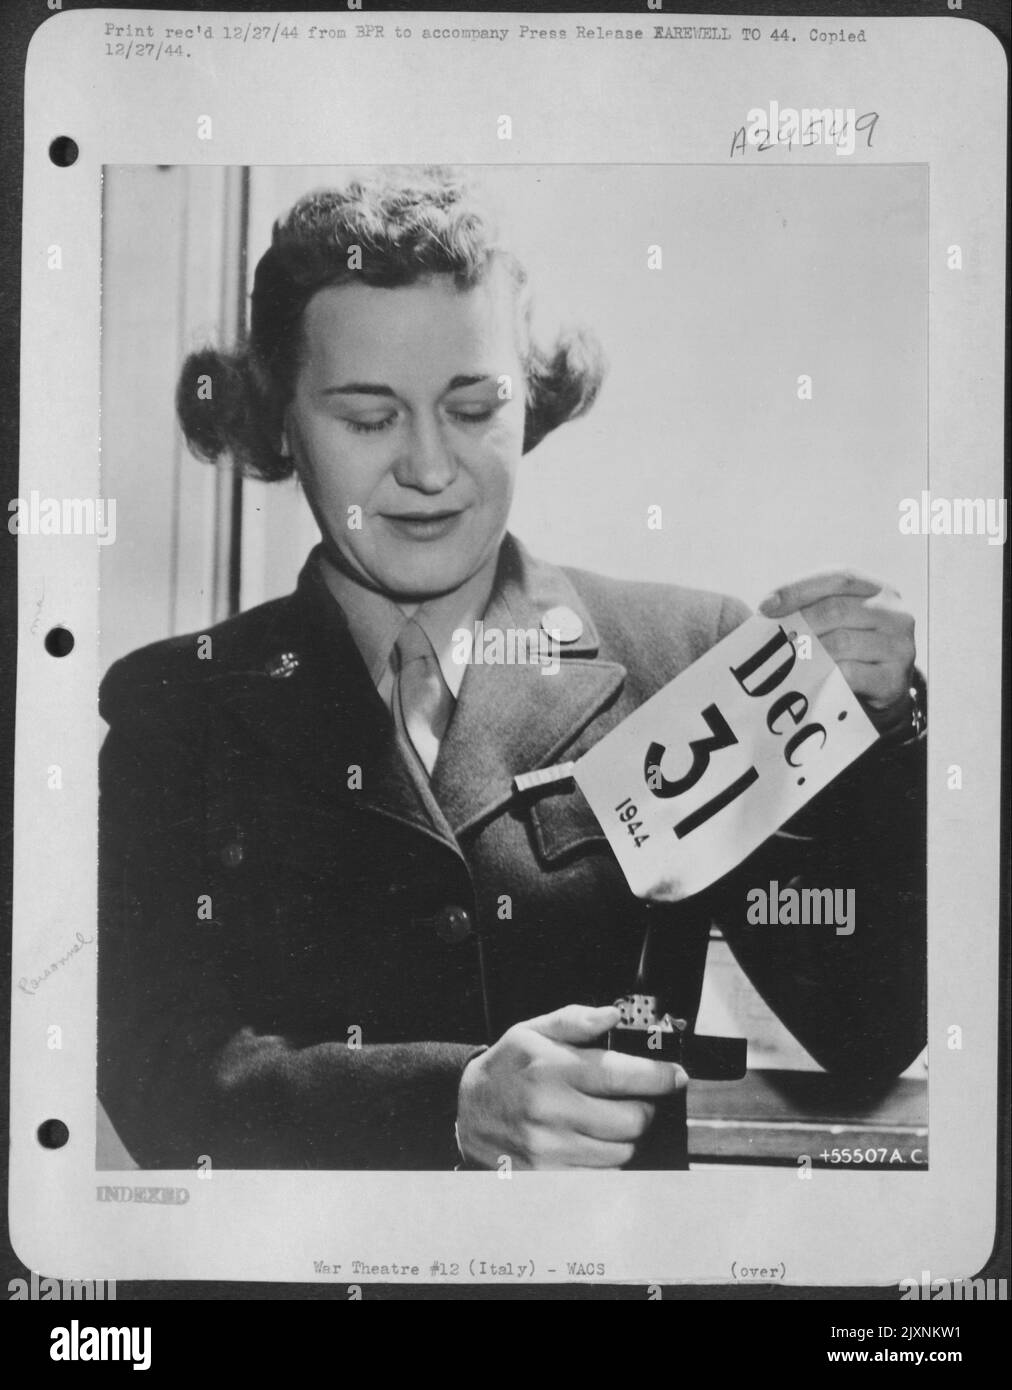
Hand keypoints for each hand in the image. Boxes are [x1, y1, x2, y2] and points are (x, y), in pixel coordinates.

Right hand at [456, 1003, 684, 1169]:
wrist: (465, 1110)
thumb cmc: (505, 1068)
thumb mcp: (532, 1030)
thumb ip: (575, 1020)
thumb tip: (613, 1015)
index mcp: (552, 1068)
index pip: (623, 1075)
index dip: (659, 1076)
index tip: (675, 1076)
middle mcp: (552, 1110)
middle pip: (631, 1120)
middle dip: (644, 1108)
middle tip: (636, 1099)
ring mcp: (550, 1147)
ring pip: (621, 1152)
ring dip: (627, 1136)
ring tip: (611, 1119)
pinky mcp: (549, 1175)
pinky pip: (601, 1174)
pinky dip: (607, 1159)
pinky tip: (594, 1140)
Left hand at [758, 569, 915, 730]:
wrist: (884, 687)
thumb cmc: (851, 646)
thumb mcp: (839, 619)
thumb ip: (813, 606)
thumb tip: (767, 608)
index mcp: (878, 588)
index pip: (838, 576)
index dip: (799, 588)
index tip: (766, 606)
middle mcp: (895, 612)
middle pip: (837, 609)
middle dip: (799, 621)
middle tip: (773, 636)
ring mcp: (899, 645)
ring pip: (841, 642)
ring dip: (807, 650)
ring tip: (785, 657)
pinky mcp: (894, 679)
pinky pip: (849, 673)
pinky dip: (824, 674)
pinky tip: (808, 677)